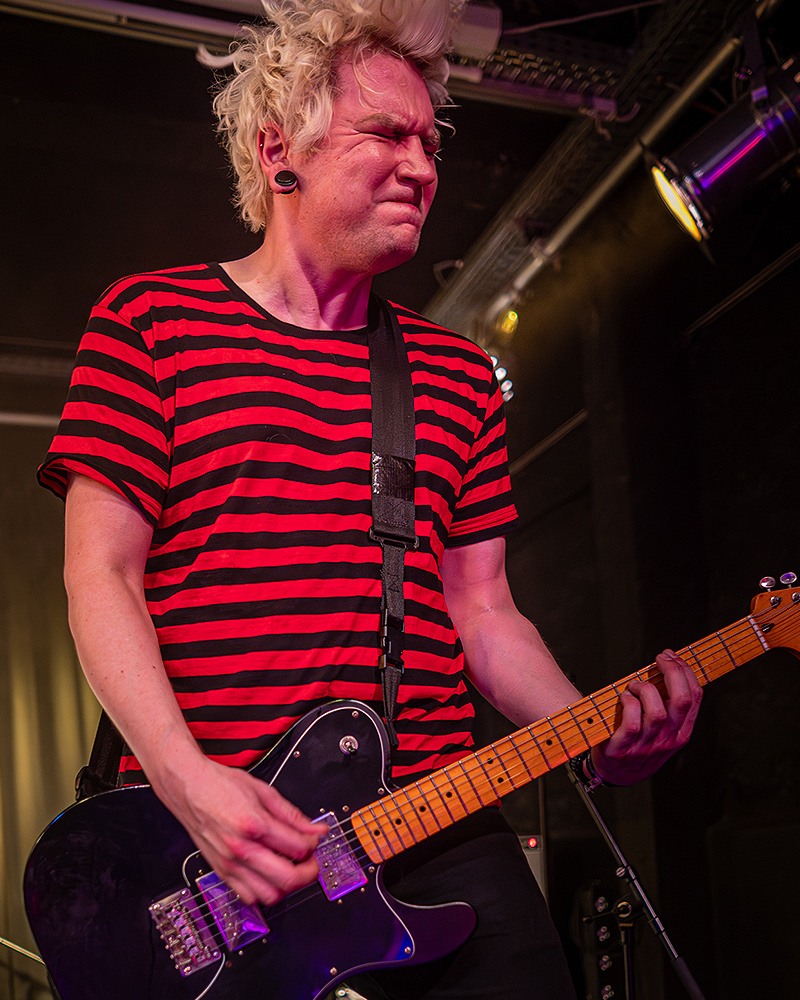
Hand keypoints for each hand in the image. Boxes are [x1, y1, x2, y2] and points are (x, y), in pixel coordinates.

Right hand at [153, 755, 324, 905]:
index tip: (314, 840)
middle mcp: (241, 848)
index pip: (298, 848)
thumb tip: (315, 829)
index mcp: (254, 824)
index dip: (313, 845)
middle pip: (288, 879)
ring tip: (291, 868)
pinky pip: (247, 897)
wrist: (188, 786)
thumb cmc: (219, 784)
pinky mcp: (221, 871)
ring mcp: (230, 864)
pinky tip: (269, 875)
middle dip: (308, 872)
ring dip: (287, 886)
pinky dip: (264, 891)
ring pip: (269, 895)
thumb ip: (292, 814)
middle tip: (311, 861)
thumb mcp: (263, 791)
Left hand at [591, 649, 701, 785]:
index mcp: (681, 732)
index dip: (686, 671)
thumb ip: (668, 704)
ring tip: (635, 685)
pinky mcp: (623, 748)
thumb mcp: (663, 729)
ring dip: (645, 689)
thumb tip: (669, 668)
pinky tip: (624, 697)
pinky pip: (631, 723)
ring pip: (657, 712)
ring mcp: (646, 746)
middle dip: (673, 671)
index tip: (672, 656)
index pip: (694, 697)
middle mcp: (668, 740)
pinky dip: (628, 703)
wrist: (616, 774)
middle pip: (681, 700)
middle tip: (660, 658)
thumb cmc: (639, 743)